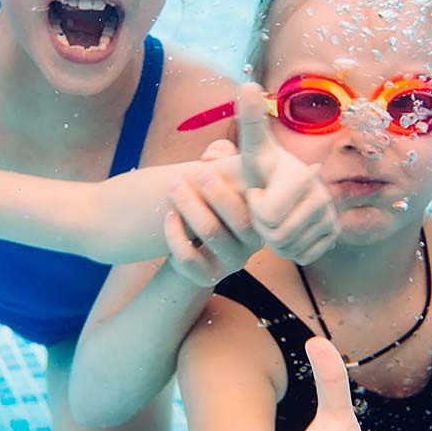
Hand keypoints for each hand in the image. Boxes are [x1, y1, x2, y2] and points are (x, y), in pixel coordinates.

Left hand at [164, 153, 261, 286]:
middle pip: (239, 219)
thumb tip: (212, 155)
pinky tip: (169, 216)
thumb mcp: (222, 173)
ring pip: (211, 232)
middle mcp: (254, 242)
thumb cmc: (212, 200)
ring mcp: (232, 261)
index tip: (206, 169)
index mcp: (262, 216)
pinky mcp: (209, 276)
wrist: (194, 244)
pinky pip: (189, 257)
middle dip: (214, 193)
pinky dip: (175, 234)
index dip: (232, 188)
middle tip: (194, 174)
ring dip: (189, 205)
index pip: (260, 204)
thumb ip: (222, 154)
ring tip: (173, 187)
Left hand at [237, 83, 338, 264]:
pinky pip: (302, 256)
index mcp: (302, 176)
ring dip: (274, 239)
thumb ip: (249, 119)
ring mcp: (332, 217)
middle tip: (265, 206)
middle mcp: (323, 196)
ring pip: (289, 248)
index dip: (255, 207)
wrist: (282, 188)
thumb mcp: (253, 148)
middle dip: (263, 226)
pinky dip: (290, 249)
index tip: (259, 190)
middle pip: (277, 235)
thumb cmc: (263, 169)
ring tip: (275, 216)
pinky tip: (288, 230)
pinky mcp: (334, 235)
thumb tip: (247, 84)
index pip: (266, 215)